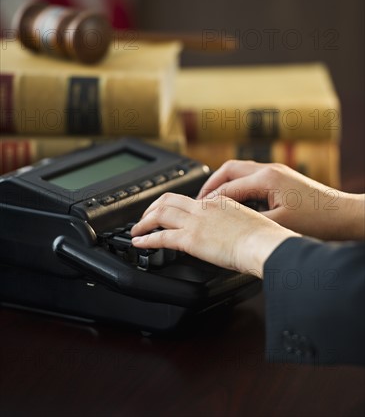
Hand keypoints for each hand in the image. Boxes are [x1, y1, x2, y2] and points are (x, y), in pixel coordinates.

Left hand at [131, 192, 298, 277]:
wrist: (264, 243)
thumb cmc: (263, 237)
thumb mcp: (248, 221)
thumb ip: (234, 222)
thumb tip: (231, 232)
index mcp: (218, 202)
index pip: (189, 199)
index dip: (174, 205)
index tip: (168, 213)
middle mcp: (203, 207)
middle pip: (168, 200)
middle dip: (152, 207)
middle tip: (145, 217)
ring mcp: (196, 222)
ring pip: (160, 214)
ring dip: (144, 221)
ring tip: (137, 230)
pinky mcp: (191, 239)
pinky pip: (161, 237)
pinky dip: (146, 239)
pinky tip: (140, 243)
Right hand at [197, 161, 364, 240]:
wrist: (344, 215)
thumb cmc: (318, 219)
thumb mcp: (278, 224)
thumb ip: (248, 220)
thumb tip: (226, 221)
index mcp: (265, 178)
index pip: (227, 188)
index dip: (209, 201)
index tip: (195, 211)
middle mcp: (268, 170)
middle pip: (228, 170)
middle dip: (210, 185)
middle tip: (198, 201)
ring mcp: (276, 173)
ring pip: (239, 171)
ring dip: (223, 184)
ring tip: (211, 199)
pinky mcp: (281, 179)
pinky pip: (250, 177)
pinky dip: (237, 186)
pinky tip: (235, 201)